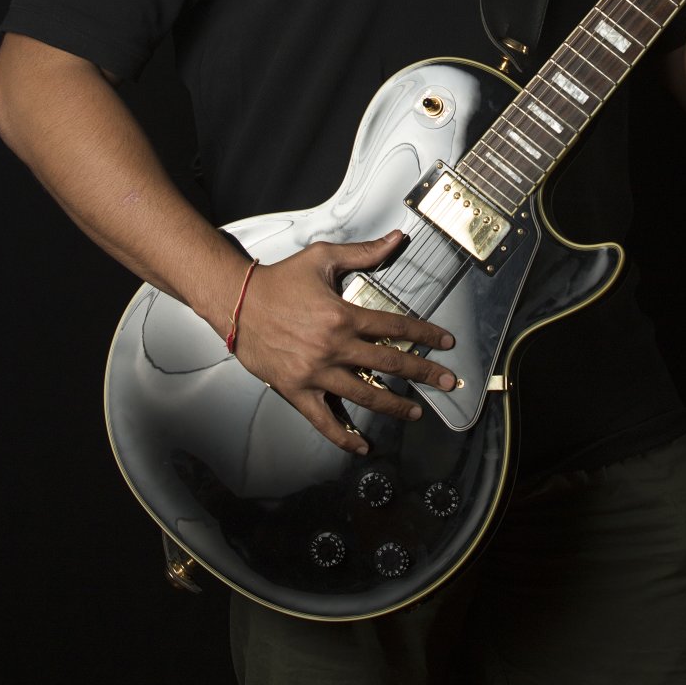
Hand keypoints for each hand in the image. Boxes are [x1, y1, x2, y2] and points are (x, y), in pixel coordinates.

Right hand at [233, 230, 455, 452]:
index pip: (395, 328)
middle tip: (448, 382)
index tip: (446, 343)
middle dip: (424, 373)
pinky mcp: (296, 390)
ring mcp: (315, 372)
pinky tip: (362, 446)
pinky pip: (323, 420)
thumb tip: (397, 238)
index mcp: (343, 316)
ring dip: (394, 406)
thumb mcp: (323, 258)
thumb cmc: (280, 279)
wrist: (237, 302)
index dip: (425, 335)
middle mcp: (334, 347)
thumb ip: (364, 252)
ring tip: (416, 413)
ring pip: (363, 395)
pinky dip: (343, 436)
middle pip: (389, 364)